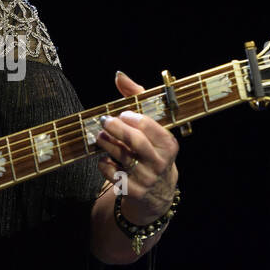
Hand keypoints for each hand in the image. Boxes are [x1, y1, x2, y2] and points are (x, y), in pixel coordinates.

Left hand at [95, 71, 179, 224]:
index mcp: (169, 145)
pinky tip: (105, 157)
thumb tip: (119, 75)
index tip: (122, 114)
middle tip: (104, 121)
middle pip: (135, 141)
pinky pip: (111, 173)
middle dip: (115, 128)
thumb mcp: (153, 127)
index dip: (132, 118)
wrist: (157, 193)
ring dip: (106, 143)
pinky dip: (103, 163)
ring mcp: (146, 179)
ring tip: (100, 136)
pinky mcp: (132, 191)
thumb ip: (138, 98)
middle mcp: (160, 162)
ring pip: (121, 157)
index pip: (149, 126)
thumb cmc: (152, 151)